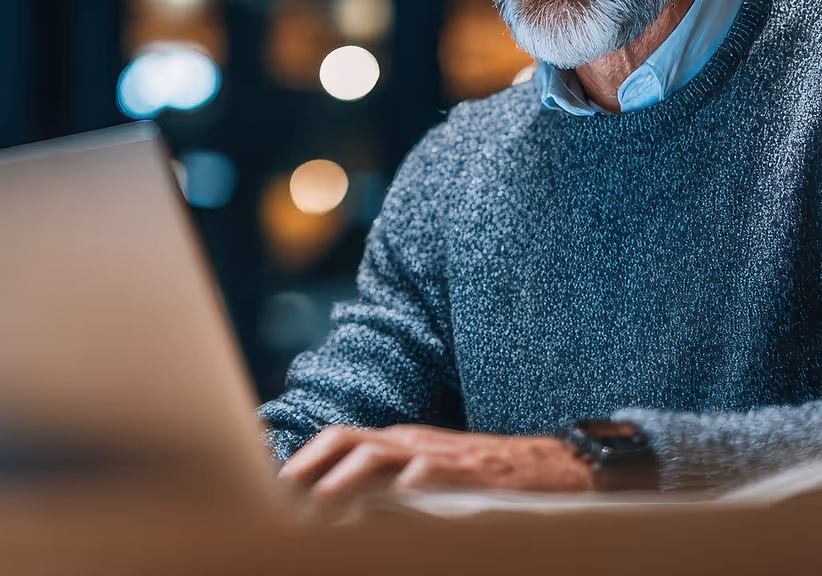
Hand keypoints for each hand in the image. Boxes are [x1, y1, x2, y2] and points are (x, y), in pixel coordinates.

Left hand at [278, 424, 593, 517]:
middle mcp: (410, 442)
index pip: (338, 439)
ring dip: (340, 486)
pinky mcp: (466, 477)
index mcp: (398, 441)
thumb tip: (338, 507)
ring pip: (376, 457)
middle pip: (346, 440)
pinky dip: (397, 497)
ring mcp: (437, 455)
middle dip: (309, 470)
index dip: (302, 461)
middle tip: (281, 505)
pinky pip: (424, 481)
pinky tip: (381, 518)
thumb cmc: (485, 479)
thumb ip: (390, 481)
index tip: (271, 489)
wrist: (552, 468)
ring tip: (316, 517)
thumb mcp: (429, 470)